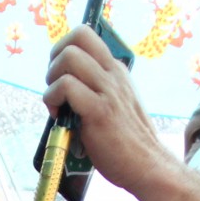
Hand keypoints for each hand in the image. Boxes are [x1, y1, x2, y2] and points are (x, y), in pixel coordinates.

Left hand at [44, 25, 172, 194]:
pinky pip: (66, 87)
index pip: (85, 34)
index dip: (63, 48)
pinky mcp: (99, 110)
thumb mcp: (115, 104)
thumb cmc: (126, 141)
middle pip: (76, 37)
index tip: (60, 75)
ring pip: (69, 58)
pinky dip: (53, 100)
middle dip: (54, 60)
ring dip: (52, 80)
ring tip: (57, 105)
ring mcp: (108, 90)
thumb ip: (96, 90)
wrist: (147, 166)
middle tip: (56, 88)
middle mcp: (113, 74)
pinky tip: (59, 117)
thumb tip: (64, 85)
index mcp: (116, 70)